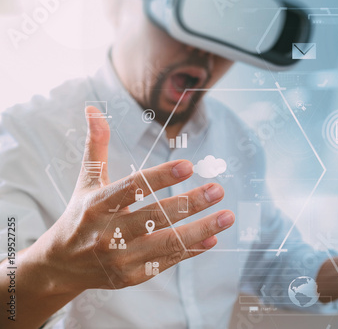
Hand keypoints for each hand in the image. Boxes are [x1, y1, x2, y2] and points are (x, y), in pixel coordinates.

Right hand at [32, 106, 234, 292]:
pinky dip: (191, 250)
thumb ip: (97, 146)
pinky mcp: (131, 276)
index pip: (133, 188)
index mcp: (98, 205)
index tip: (188, 165)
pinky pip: (167, 262)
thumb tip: (93, 108)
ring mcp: (121, 258)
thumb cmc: (81, 216)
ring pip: (167, 243)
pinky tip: (212, 237)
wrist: (62, 264)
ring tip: (227, 216)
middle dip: (190, 203)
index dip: (160, 177)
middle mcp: (108, 233)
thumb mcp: (87, 181)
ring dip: (201, 229)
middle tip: (218, 189)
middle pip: (155, 216)